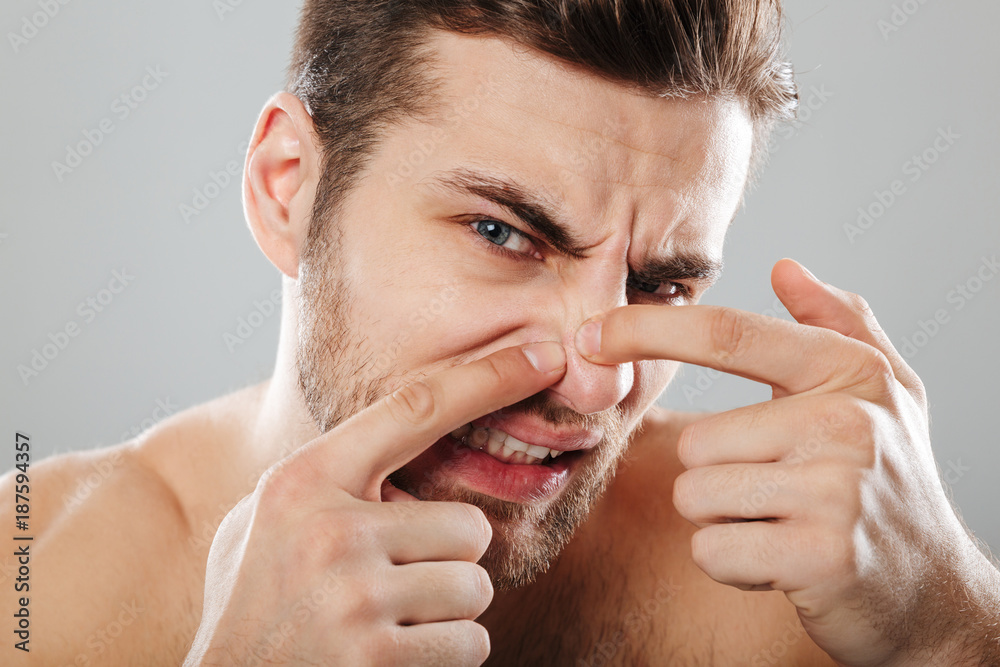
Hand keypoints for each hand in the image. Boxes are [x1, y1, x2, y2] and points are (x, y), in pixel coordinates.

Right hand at [184, 341, 566, 665]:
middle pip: (471, 526)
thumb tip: (406, 428)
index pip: (415, 410)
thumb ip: (326, 477)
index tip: (543, 353)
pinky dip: (446, 654)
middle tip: (400, 577)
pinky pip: (469, 644)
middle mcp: (333, 533)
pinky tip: (393, 653)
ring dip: (448, 609)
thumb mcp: (262, 519)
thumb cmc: (252, 601)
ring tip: (391, 617)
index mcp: (306, 481)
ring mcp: (355, 600)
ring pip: (475, 588)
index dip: (488, 377)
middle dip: (450, 558)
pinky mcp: (375, 661)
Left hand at [575, 258, 998, 665]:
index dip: (648, 329)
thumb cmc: (890, 481)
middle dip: (719, 476)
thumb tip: (786, 268)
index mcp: (849, 371)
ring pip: (697, 496)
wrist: (933, 591)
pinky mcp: (820, 557)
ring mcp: (836, 491)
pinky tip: (784, 561)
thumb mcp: (881, 391)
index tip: (590, 334)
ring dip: (725, 520)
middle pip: (696, 442)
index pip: (727, 336)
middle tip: (780, 493)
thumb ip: (835, 322)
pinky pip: (712, 550)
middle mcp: (846, 422)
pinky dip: (734, 563)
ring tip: (784, 523)